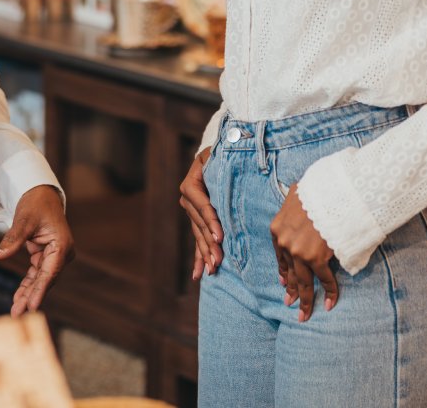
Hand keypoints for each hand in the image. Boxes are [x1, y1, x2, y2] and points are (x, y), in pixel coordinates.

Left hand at [0, 185, 71, 315]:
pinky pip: (36, 275)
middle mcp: (61, 253)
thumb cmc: (35, 203)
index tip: (31, 306)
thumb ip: (13, 239)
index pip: (49, 271)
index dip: (40, 290)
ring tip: (16, 311)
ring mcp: (54, 256)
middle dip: (31, 296)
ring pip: (40, 280)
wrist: (40, 194)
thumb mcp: (23, 219)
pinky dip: (27, 286)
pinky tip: (18, 299)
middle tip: (18, 313)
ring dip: (28, 294)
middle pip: (45, 279)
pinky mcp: (45, 256)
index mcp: (61, 244)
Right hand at [178, 149, 222, 279]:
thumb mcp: (223, 154)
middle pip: (200, 224)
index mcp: (192, 183)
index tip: (220, 237)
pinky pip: (198, 240)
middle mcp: (188, 199)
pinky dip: (199, 257)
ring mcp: (191, 212)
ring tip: (212, 270)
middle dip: (209, 244)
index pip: (202, 205)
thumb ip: (227, 163)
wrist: (218, 155)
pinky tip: (199, 273)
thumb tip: (238, 170)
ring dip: (205, 254)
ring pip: (199, 235)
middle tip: (218, 261)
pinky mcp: (197, 221)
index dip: (211, 221)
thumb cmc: (225, 153)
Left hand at [269, 185, 337, 320]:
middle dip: (289, 291)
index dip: (282, 271)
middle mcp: (284, 243)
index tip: (282, 282)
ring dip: (304, 300)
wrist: (331, 191)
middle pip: (289, 272)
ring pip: (302, 281)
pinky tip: (329, 304)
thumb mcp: (296, 197)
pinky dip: (329, 292)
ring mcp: (298, 252)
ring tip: (304, 315)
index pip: (280, 257)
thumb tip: (297, 204)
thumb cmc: (318, 191)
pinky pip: (323, 279)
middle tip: (288, 304)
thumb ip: (294, 209)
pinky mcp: (315, 257)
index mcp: (277, 230)